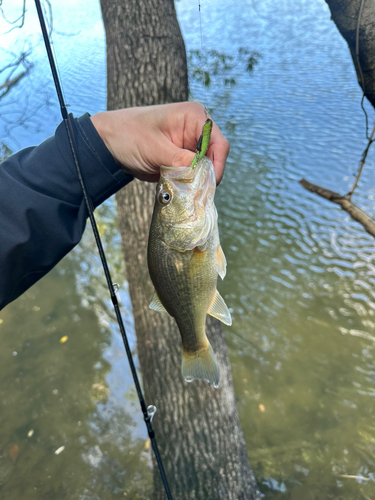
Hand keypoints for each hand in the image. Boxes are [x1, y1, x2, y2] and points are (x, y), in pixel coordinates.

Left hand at [90, 102, 228, 183]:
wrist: (108, 143)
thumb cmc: (128, 135)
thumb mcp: (155, 148)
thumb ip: (181, 161)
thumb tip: (203, 175)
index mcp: (194, 117)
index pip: (218, 143)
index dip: (216, 165)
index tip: (208, 184)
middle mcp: (196, 130)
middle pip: (214, 158)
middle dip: (206, 176)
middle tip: (195, 192)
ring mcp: (189, 146)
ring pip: (204, 169)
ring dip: (196, 182)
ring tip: (184, 191)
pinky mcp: (181, 160)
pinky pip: (192, 175)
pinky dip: (188, 184)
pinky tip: (179, 190)